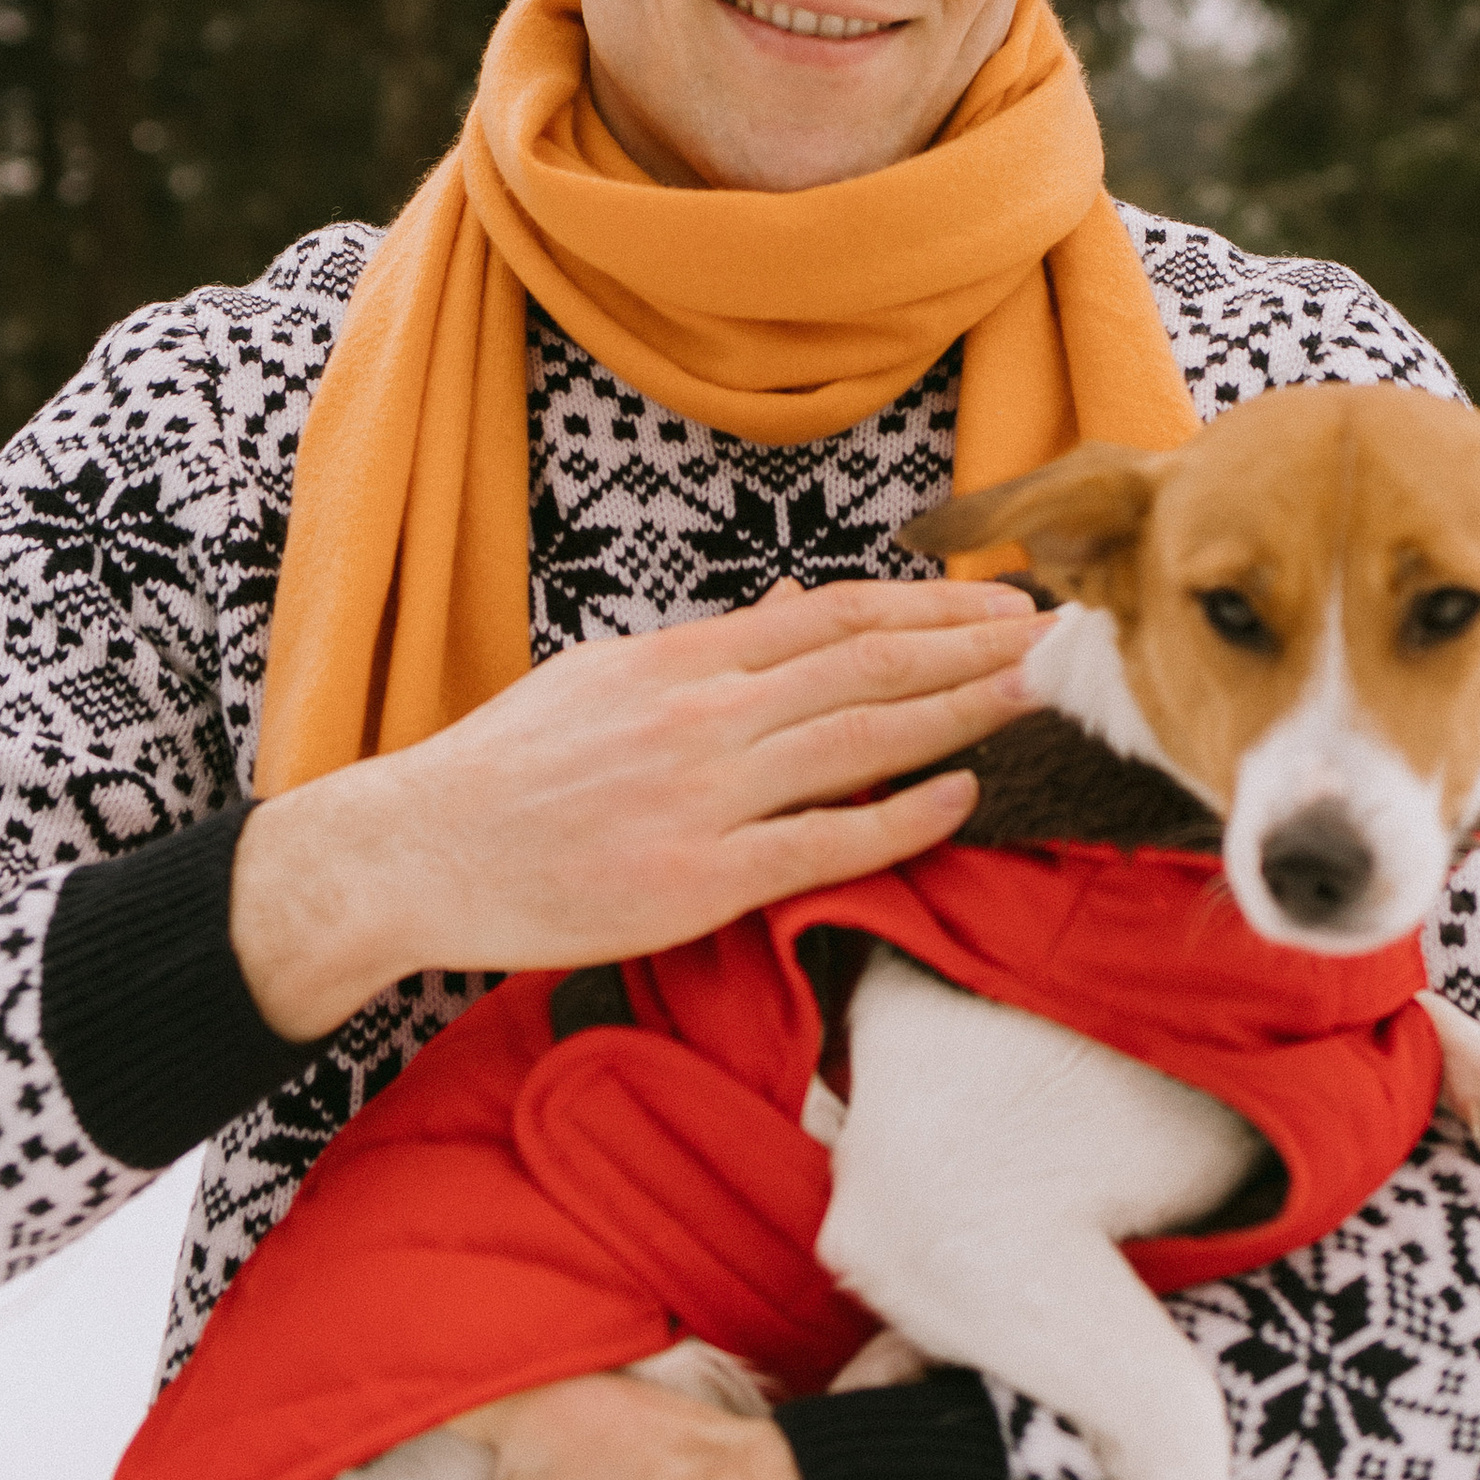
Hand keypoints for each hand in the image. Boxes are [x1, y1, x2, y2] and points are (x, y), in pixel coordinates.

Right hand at [233, 573, 1032, 1037]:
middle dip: (976, 646)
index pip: (835, 614)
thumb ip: (708, 648)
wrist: (414, 853)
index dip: (930, 603)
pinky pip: (821, 839)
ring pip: (862, 738)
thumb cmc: (509, 770)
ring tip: (1041, 693)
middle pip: (869, 664)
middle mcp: (702, 713)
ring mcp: (701, 795)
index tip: (1004, 599)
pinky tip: (962, 794)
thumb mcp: (605, 677)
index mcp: (683, 657)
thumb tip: (790, 609)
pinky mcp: (694, 879)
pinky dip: (900, 815)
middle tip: (1065, 636)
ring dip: (963, 711)